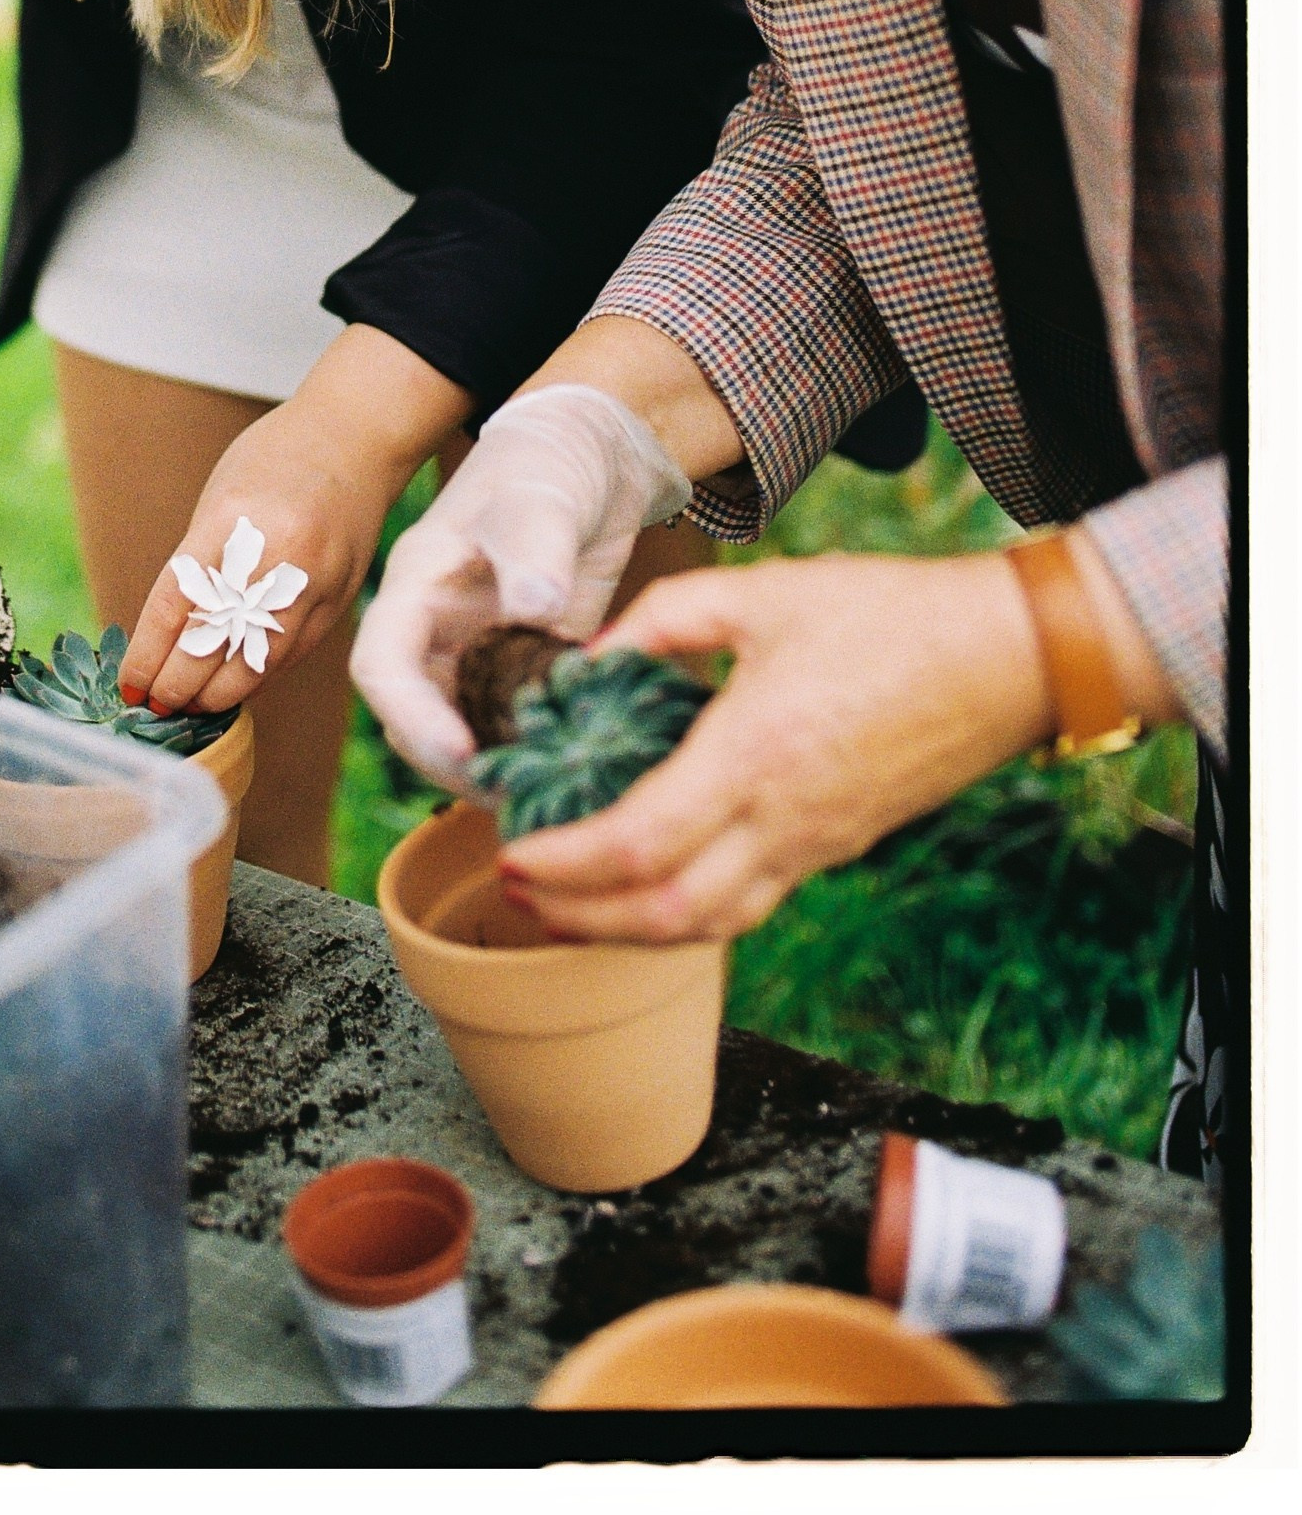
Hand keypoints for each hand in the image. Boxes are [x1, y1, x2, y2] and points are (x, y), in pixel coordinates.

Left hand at [119, 327, 471, 717]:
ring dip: (217, 694)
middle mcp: (276, 556)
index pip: (177, 607)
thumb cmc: (276, 459)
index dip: (149, 656)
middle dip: (178, 686)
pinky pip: (290, 653)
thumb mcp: (220, 498)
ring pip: (257, 664)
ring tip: (190, 705)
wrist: (355, 438)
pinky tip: (235, 684)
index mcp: (232, 521)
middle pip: (215, 645)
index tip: (131, 684)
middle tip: (154, 704)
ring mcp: (313, 581)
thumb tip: (170, 635)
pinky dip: (258, 674)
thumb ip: (200, 562)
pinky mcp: (339, 598)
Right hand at [348, 384, 692, 789]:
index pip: (384, 667)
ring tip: (543, 793)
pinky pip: (515, 728)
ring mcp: (480, 657)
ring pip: (463, 734)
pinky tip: (575, 770)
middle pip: (414, 721)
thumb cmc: (545, 463)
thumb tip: (535, 608)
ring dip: (493, 769)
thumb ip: (535, 551)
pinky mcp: (526, 672)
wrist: (593, 457)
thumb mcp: (538, 499)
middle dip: (451, 764)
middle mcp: (437, 634)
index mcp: (415, 590)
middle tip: (510, 793)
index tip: (462, 751)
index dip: (413, 717)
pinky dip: (534, 753)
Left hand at [497, 549, 1058, 944]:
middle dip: (581, 917)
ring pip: (709, 925)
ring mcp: (816, 845)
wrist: (1006, 656)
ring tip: (570, 907)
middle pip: (664, 913)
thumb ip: (666, 620)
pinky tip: (652, 885)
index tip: (515, 853)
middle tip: (522, 893)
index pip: (639, 844)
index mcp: (756, 755)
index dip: (567, 865)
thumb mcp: (765, 592)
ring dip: (628, 930)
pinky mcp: (838, 848)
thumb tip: (591, 658)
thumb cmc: (890, 614)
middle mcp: (784, 820)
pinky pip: (749, 905)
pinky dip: (685, 913)